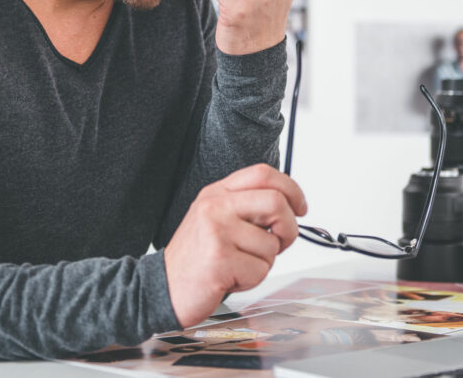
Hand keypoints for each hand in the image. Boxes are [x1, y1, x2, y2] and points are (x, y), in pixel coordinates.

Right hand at [163, 164, 306, 328]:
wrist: (162, 288)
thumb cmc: (195, 257)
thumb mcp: (215, 219)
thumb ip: (246, 208)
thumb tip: (288, 209)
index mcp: (217, 193)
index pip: (263, 173)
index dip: (291, 188)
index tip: (299, 207)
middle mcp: (215, 206)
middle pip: (276, 202)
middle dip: (289, 228)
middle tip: (280, 242)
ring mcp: (216, 231)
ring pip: (271, 244)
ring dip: (263, 263)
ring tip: (238, 265)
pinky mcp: (219, 260)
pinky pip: (260, 270)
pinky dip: (252, 280)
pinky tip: (230, 278)